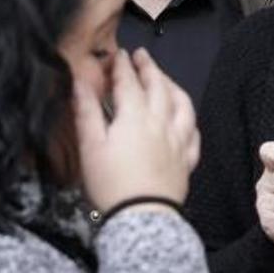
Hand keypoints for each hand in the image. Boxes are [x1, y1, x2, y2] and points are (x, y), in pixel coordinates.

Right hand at [74, 48, 199, 213]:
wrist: (141, 218)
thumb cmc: (110, 183)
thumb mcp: (90, 146)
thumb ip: (87, 111)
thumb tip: (81, 81)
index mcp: (136, 117)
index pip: (130, 82)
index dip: (123, 66)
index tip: (119, 54)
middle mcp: (162, 123)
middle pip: (159, 87)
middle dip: (150, 68)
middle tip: (142, 56)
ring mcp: (179, 140)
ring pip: (182, 104)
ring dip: (173, 87)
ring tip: (165, 80)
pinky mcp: (187, 159)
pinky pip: (193, 132)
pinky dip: (188, 118)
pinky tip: (184, 118)